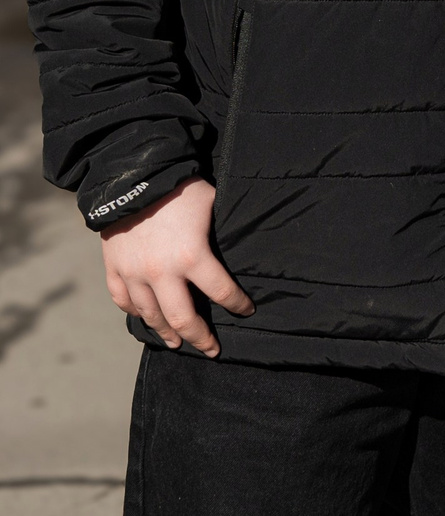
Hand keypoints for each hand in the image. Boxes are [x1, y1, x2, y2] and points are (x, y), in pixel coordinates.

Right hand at [99, 180, 251, 353]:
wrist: (132, 177)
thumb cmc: (180, 189)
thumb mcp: (213, 205)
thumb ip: (221, 232)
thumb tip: (241, 243)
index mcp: (192, 257)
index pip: (222, 291)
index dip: (238, 303)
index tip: (247, 311)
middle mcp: (161, 273)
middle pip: (182, 319)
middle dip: (200, 338)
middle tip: (212, 350)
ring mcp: (134, 274)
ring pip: (150, 315)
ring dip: (165, 332)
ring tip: (176, 343)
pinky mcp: (114, 269)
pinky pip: (123, 301)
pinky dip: (134, 313)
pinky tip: (145, 318)